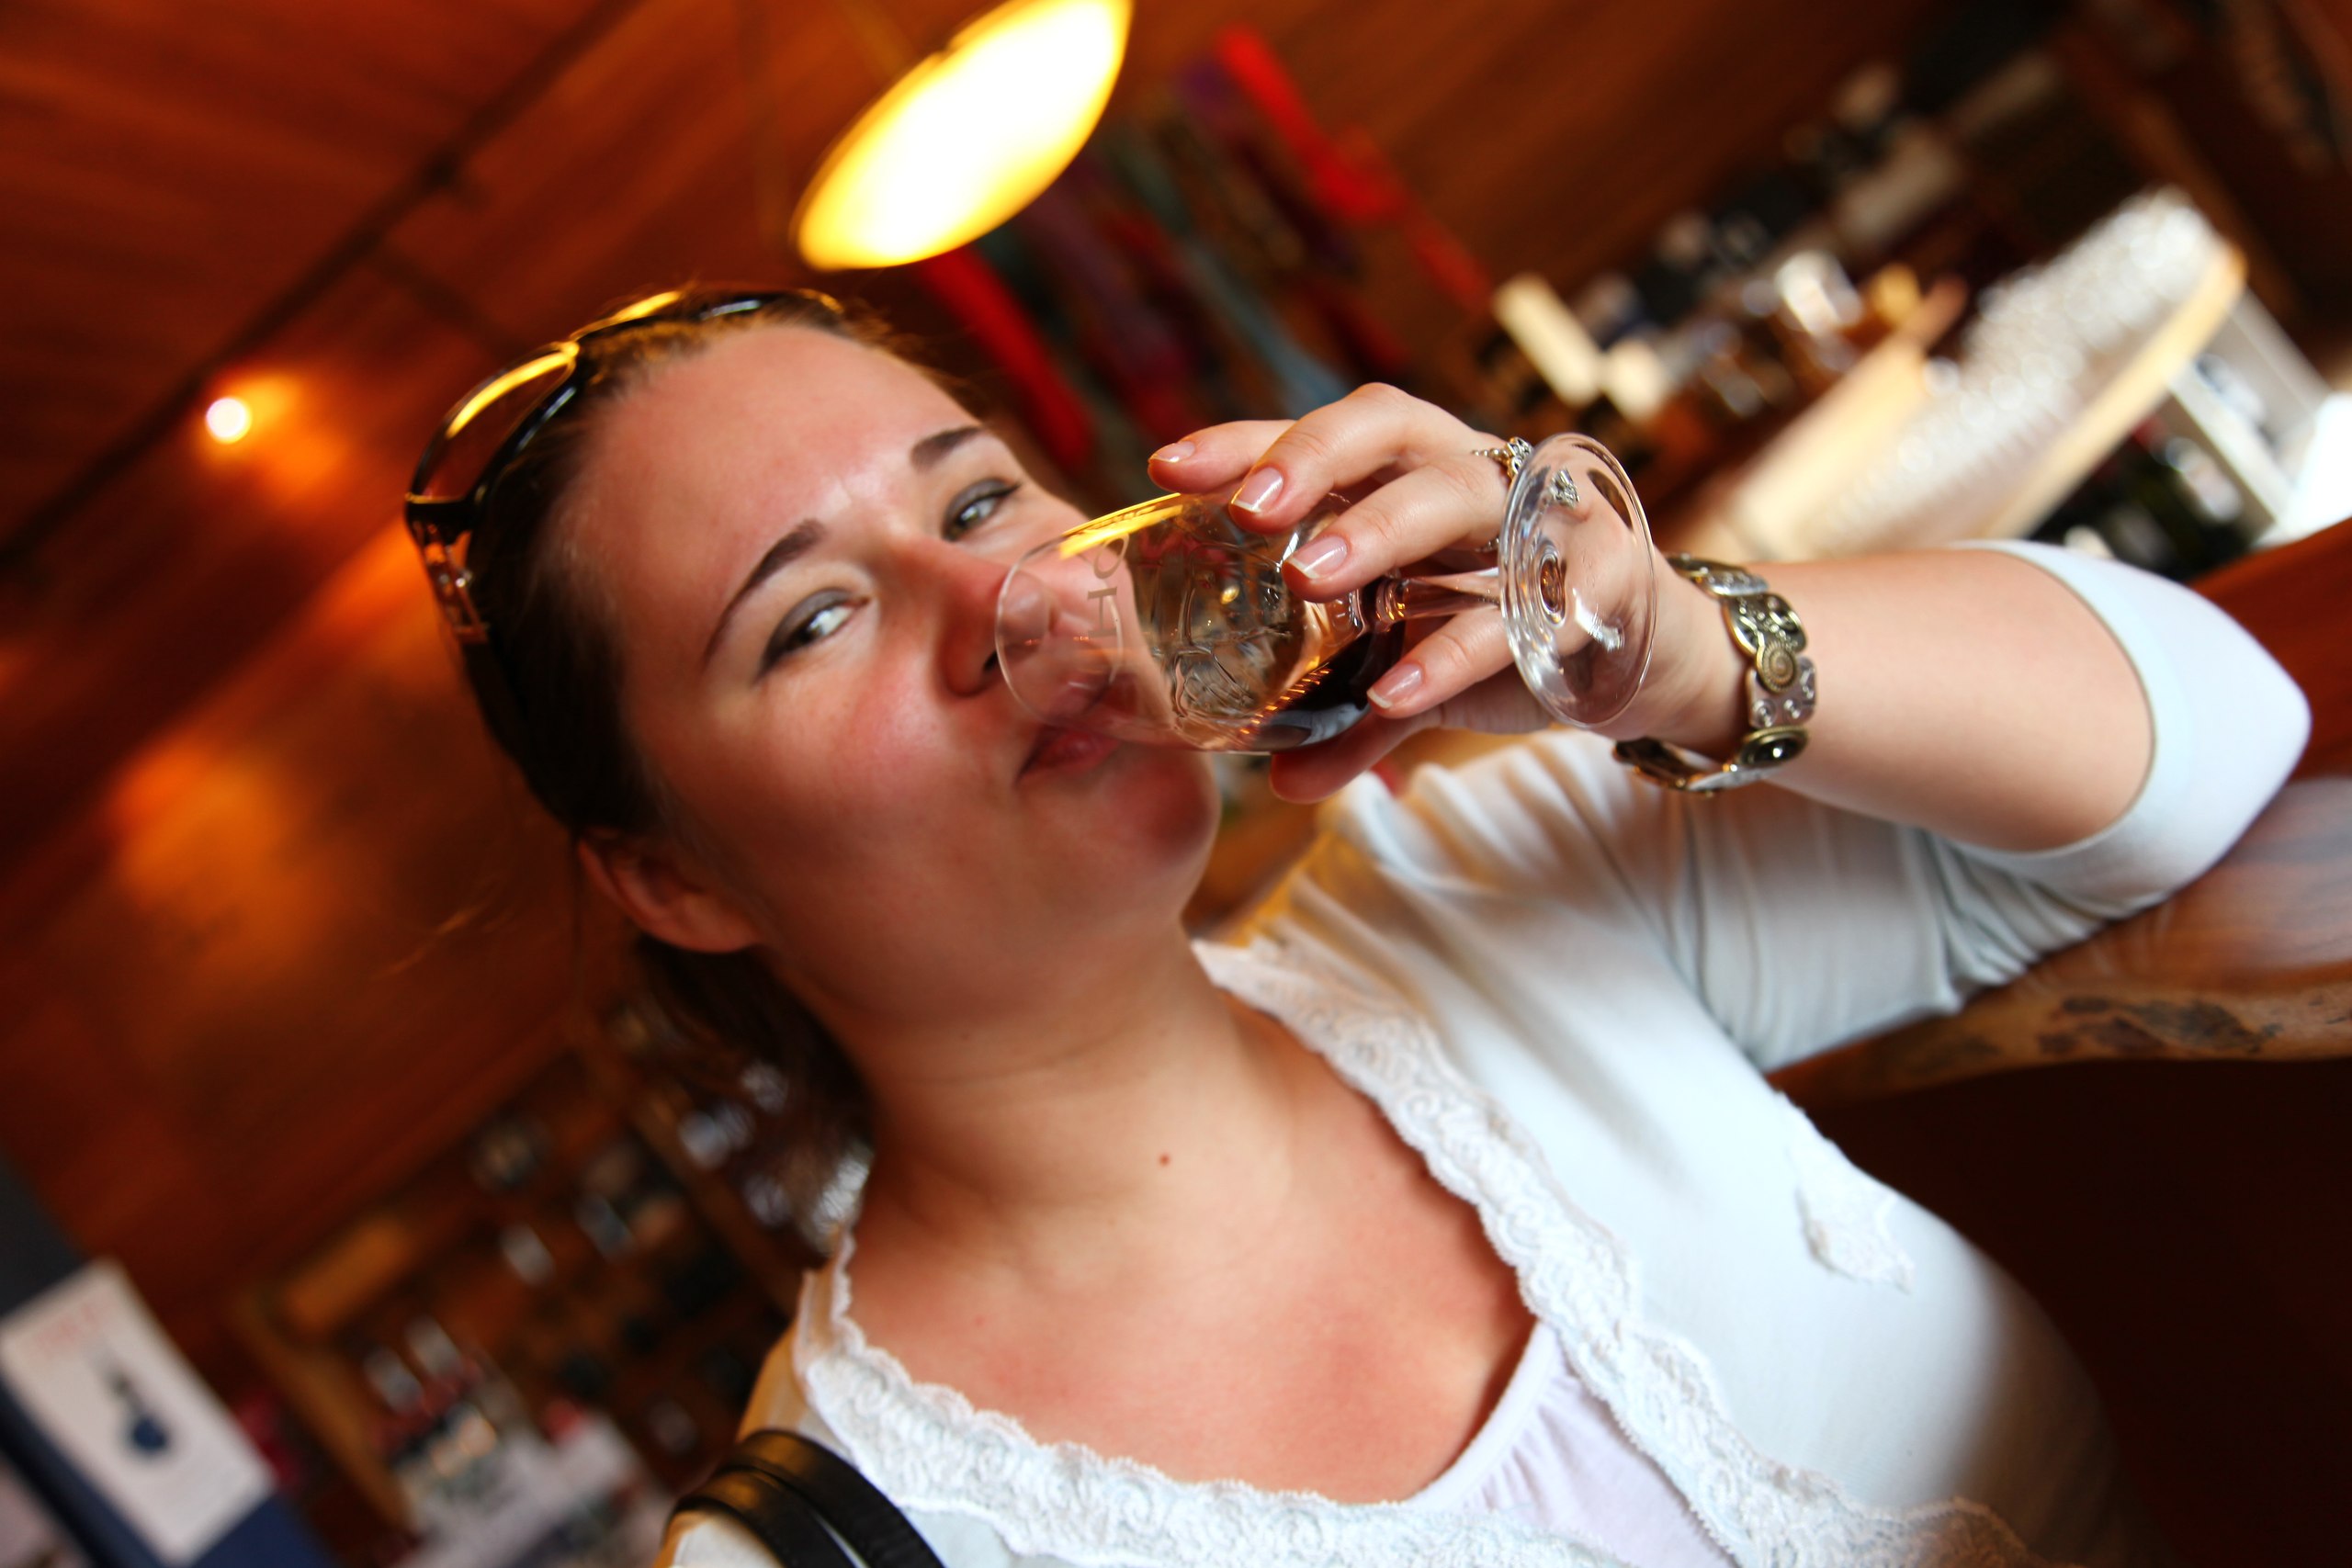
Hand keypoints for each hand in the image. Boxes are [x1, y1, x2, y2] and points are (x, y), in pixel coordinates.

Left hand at [1150, 385, 1735, 801]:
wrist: (1651, 649)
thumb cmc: (1508, 627)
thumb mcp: (1416, 660)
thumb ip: (1346, 712)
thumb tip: (1272, 779)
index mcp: (1419, 470)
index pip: (1329, 433)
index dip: (1251, 439)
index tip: (1168, 463)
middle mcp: (1474, 474)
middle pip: (1392, 430)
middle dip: (1314, 458)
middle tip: (1249, 511)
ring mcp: (1538, 521)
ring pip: (1456, 498)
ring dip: (1377, 530)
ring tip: (1307, 578)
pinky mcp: (1593, 585)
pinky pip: (1513, 611)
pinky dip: (1450, 653)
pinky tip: (1393, 694)